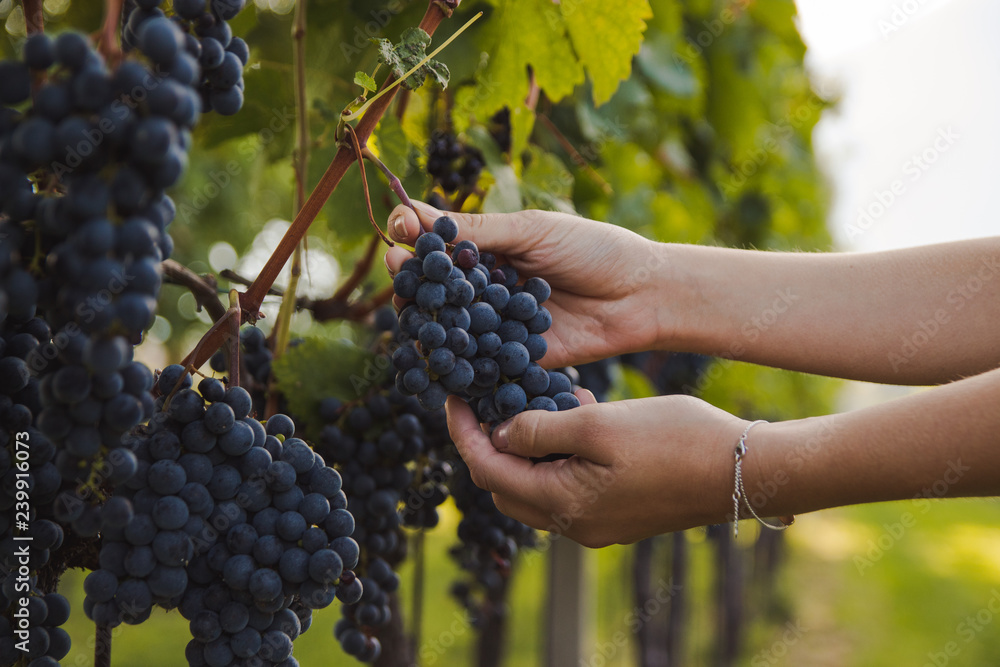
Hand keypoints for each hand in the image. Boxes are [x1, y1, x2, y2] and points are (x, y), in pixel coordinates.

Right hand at [384, 201, 670, 367]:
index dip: (414, 236)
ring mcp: (497, 324)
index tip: (400, 230)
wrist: (642, 294)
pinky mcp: (511, 358)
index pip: (438, 242)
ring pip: (450, 325)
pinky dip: (457, 358)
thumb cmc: (594, 250)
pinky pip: (477, 361)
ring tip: (413, 309)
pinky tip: (440, 351)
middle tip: (399, 270)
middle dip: (413, 279)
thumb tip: (414, 215)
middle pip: (436, 287)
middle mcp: (487, 286)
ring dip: (428, 319)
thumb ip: (478, 231)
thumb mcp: (534, 231)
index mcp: (490, 248)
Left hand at [445, 392, 749, 546]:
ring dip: (529, 446)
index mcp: (561, 505)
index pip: (487, 469)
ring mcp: (597, 525)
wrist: (744, 471)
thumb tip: (499, 434)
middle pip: (505, 485)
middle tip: (493, 397)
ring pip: (537, 485)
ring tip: (543, 398)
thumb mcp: (598, 424)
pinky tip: (579, 413)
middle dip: (491, 443)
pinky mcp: (618, 515)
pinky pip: (569, 487)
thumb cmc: (674, 440)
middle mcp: (572, 525)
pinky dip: (561, 454)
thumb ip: (540, 429)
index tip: (453, 395)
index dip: (464, 431)